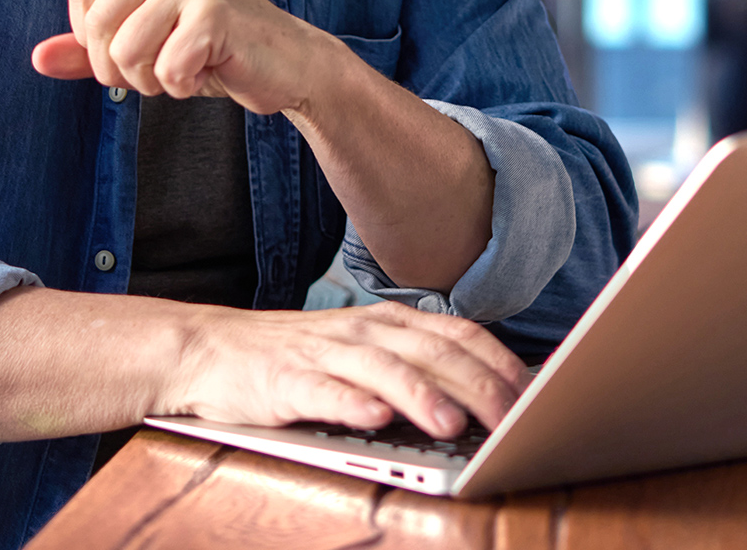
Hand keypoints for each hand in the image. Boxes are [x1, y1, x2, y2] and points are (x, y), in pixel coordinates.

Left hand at [31, 0, 325, 113]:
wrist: (287, 63)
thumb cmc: (213, 50)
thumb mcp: (143, 44)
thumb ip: (89, 49)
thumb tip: (36, 58)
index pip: (81, 0)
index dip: (97, 43)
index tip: (139, 47)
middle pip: (99, 30)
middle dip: (124, 70)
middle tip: (166, 65)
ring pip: (126, 54)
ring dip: (156, 79)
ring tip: (191, 64)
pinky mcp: (214, 14)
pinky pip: (166, 70)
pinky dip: (185, 85)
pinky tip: (212, 68)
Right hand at [167, 300, 527, 436]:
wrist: (212, 348)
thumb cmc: (297, 357)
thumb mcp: (362, 350)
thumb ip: (412, 364)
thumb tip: (477, 395)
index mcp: (389, 322)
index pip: (457, 334)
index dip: (499, 361)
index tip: (533, 390)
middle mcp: (364, 331)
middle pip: (432, 354)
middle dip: (478, 386)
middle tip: (513, 418)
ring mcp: (324, 354)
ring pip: (384, 371)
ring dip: (421, 396)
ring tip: (452, 424)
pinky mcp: (286, 381)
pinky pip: (324, 392)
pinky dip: (352, 404)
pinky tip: (374, 418)